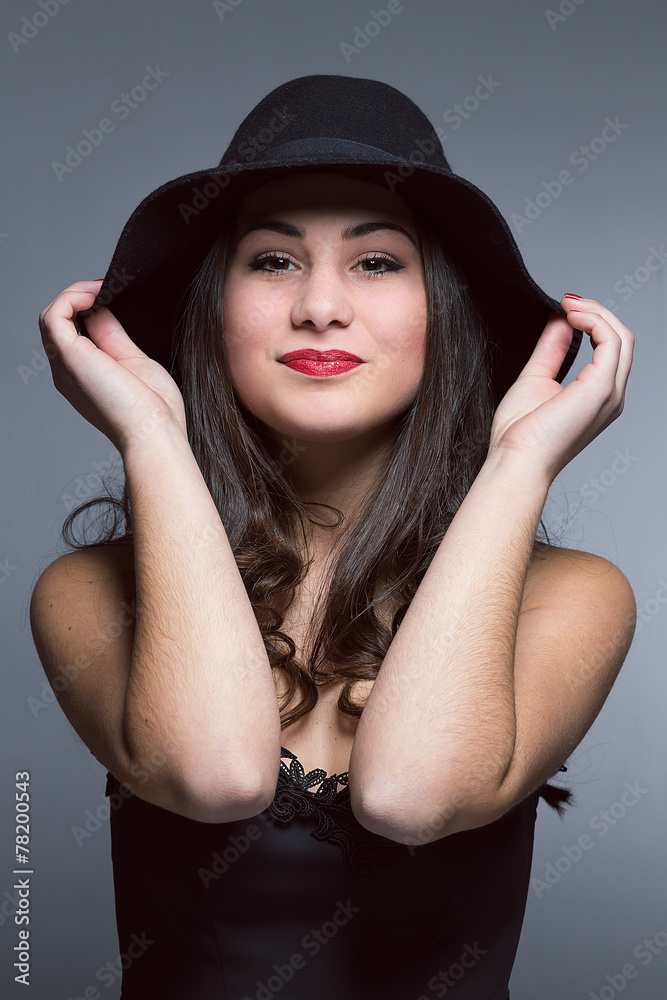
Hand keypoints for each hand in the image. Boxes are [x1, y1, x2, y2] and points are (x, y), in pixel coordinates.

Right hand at [39, 280, 187, 452]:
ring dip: (75, 294)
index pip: (75, 332)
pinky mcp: (68, 356)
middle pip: (59, 323)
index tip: (112, 295)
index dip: (89, 308)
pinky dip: (71, 297)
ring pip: (51, 316)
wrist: (154, 431)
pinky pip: (53, 315)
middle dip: (80, 299)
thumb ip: (113, 336)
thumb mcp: (133, 361)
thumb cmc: (153, 410)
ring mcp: (65, 364)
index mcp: (84, 376)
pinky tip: (95, 294)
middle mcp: (68, 372)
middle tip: (107, 288)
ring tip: (101, 288)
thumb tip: (101, 310)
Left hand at [487, 295, 633, 481]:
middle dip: (596, 312)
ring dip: (596, 312)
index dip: (592, 322)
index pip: (610, 348)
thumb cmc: (519, 435)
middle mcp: (611, 396)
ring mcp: (609, 393)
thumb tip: (559, 321)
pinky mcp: (601, 388)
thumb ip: (552, 349)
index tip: (565, 307)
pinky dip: (594, 321)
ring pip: (621, 336)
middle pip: (621, 338)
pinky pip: (611, 341)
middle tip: (567, 301)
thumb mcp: (536, 378)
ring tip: (568, 304)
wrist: (515, 460)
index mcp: (598, 396)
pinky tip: (571, 316)